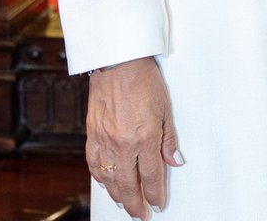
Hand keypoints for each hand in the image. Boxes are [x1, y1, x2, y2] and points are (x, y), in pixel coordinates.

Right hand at [86, 57, 182, 217]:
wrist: (116, 62)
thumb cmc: (143, 79)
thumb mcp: (165, 108)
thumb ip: (169, 139)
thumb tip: (175, 162)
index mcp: (144, 137)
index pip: (152, 176)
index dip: (156, 194)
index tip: (159, 204)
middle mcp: (123, 144)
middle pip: (129, 185)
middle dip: (136, 204)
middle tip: (141, 214)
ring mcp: (104, 141)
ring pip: (110, 180)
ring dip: (118, 196)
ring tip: (126, 204)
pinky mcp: (92, 135)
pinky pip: (94, 165)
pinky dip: (101, 179)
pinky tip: (106, 184)